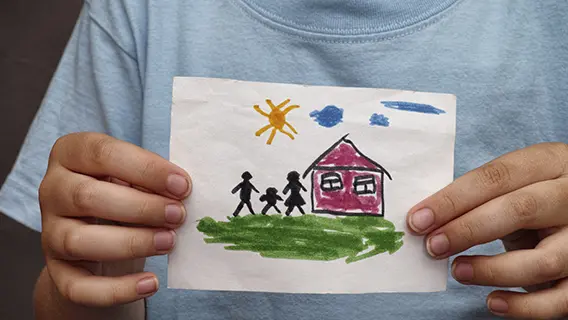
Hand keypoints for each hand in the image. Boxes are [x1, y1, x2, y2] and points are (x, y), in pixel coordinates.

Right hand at [39, 133, 190, 306]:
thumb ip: (151, 178)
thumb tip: (182, 190)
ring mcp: (50, 233)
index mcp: (71, 154)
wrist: (99, 239)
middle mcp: (52, 190)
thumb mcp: (134, 177)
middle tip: (178, 215)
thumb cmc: (124, 194)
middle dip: (141, 207)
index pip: (102, 153)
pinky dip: (117, 289)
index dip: (146, 169)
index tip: (182, 185)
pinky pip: (80, 287)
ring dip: (131, 243)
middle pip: (87, 196)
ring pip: (79, 241)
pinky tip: (150, 283)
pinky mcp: (58, 271)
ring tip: (169, 242)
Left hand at [407, 143, 567, 318]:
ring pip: (542, 260)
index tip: (418, 219)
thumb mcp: (519, 186)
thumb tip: (426, 219)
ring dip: (492, 269)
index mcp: (550, 163)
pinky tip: (492, 301)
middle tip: (432, 245)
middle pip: (519, 210)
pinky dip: (523, 306)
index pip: (496, 177)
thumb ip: (482, 197)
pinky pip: (560, 298)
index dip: (453, 199)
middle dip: (467, 229)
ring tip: (458, 271)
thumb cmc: (538, 201)